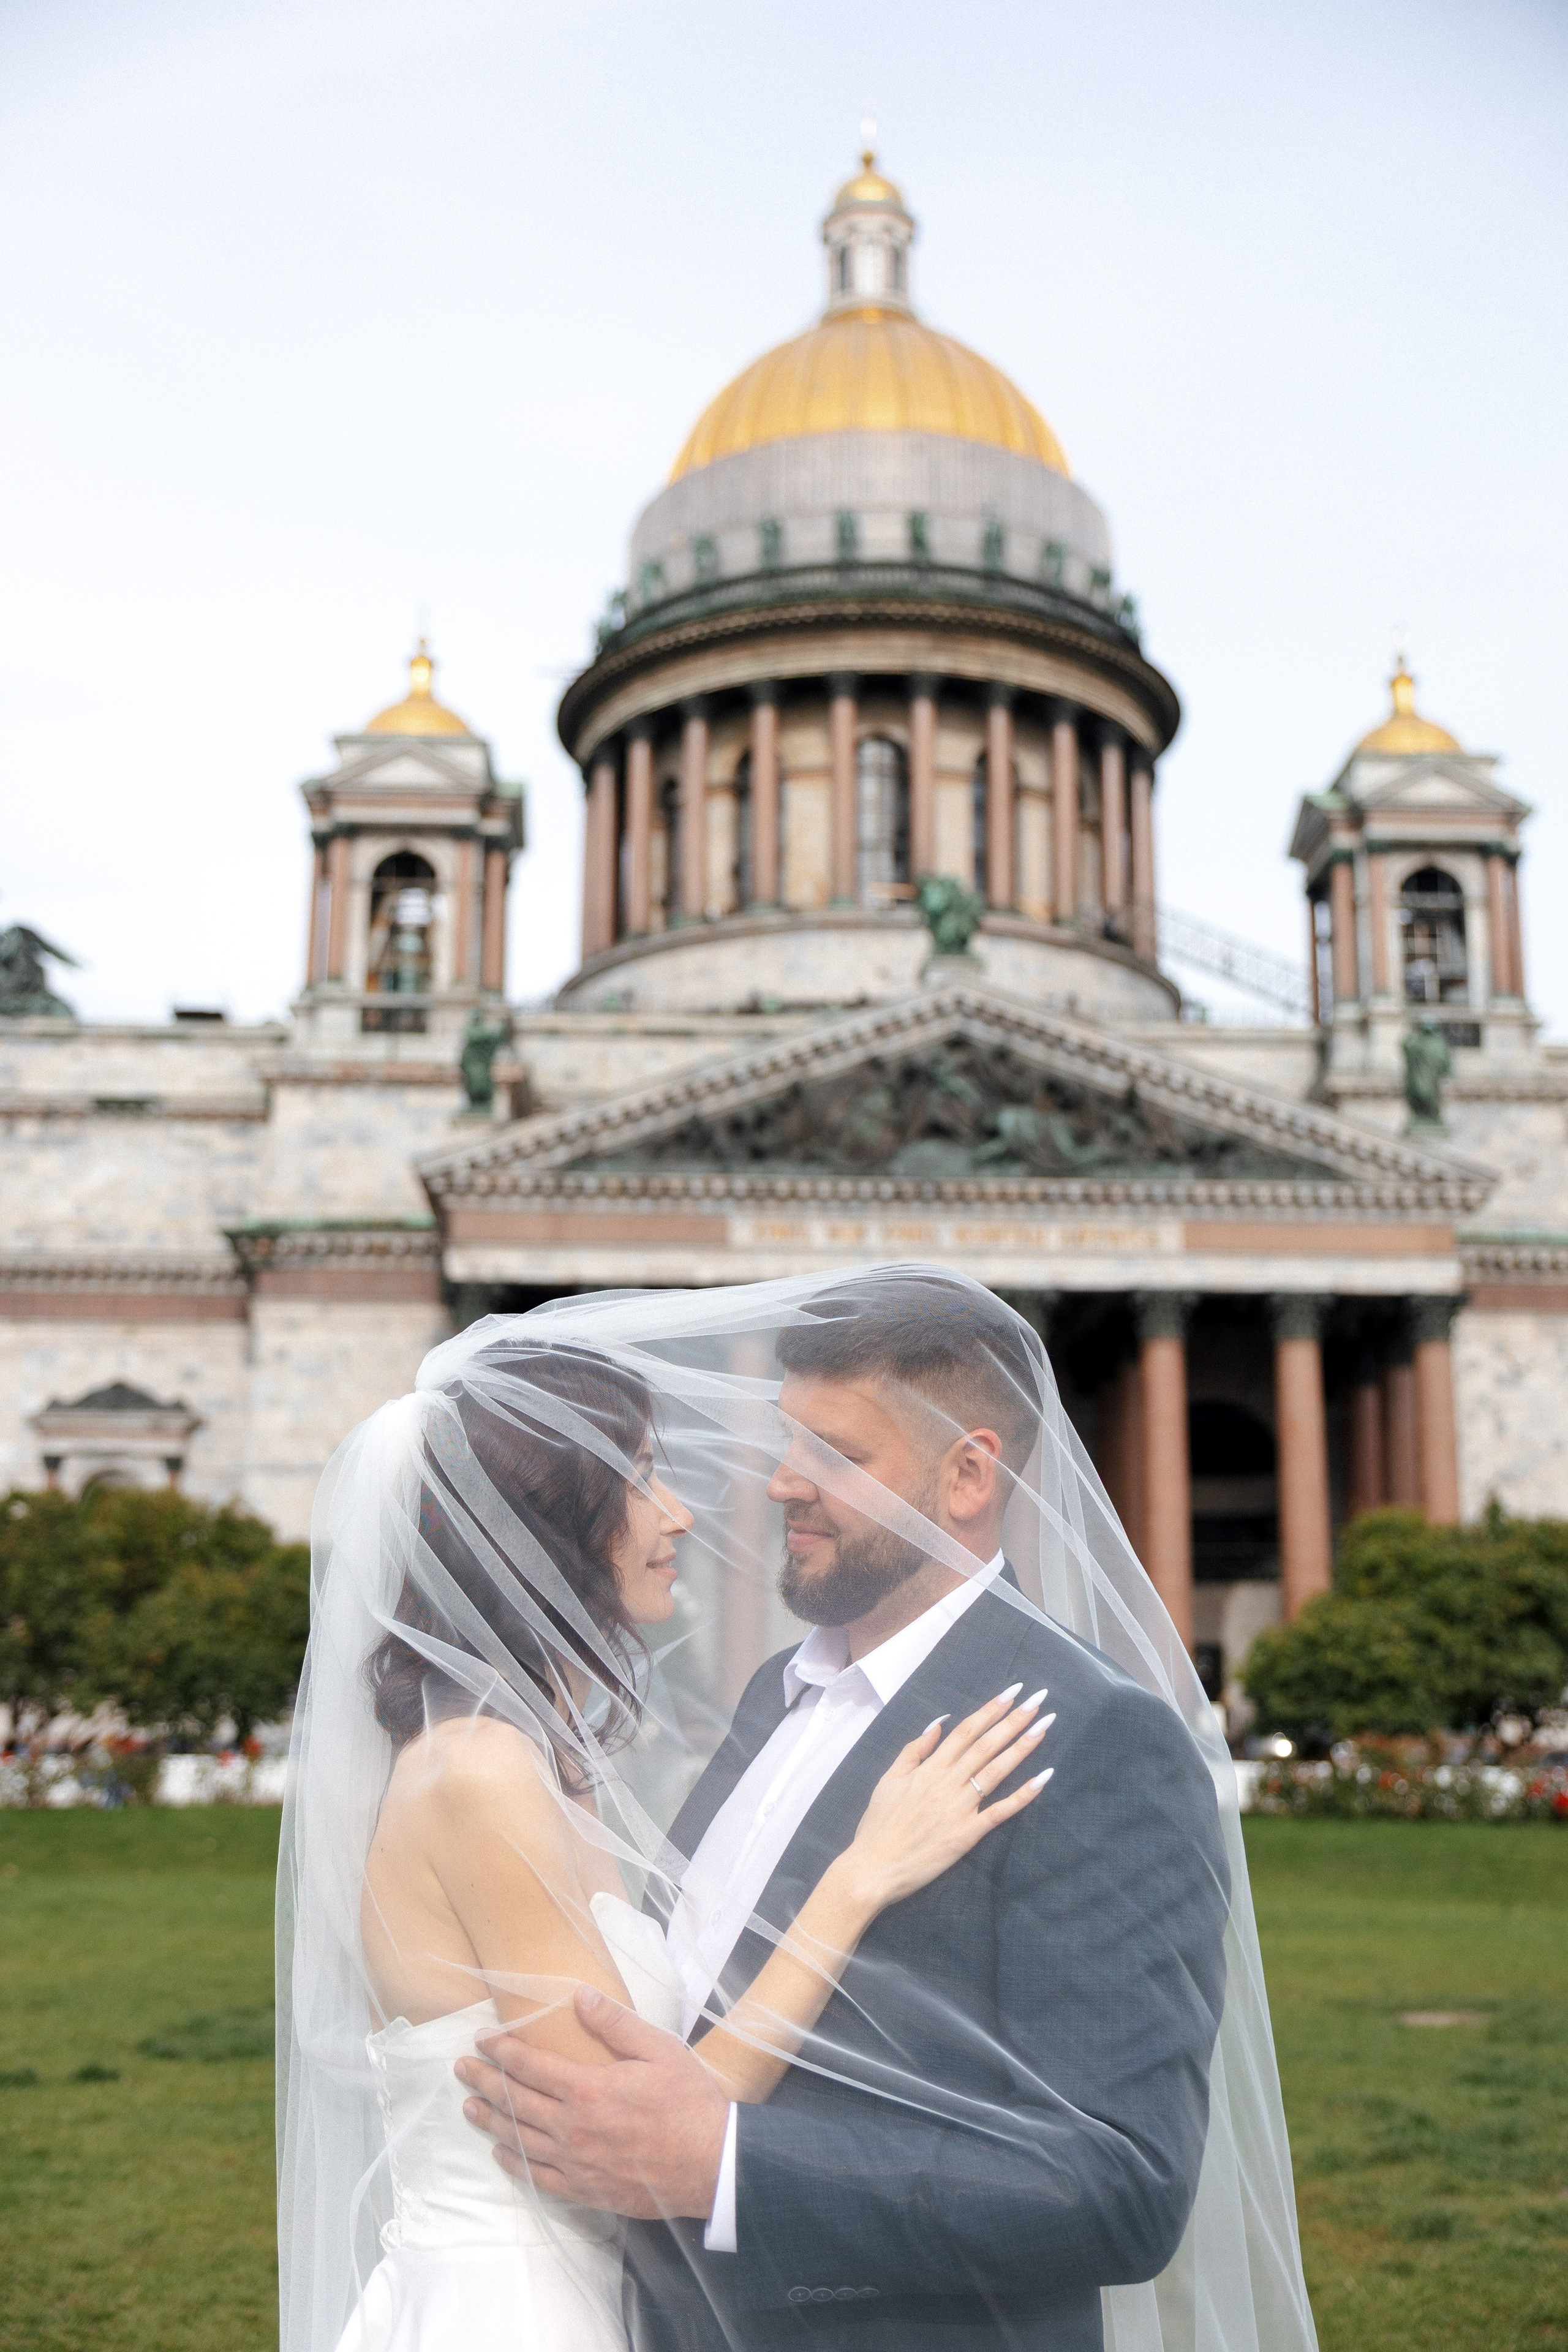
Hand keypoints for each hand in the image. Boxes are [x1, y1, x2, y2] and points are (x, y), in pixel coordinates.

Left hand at [455, 1985, 729, 2220]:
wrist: (711, 2166)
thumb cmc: (689, 2102)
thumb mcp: (659, 2048)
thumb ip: (615, 2023)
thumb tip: (579, 1996)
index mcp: (588, 2088)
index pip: (530, 2065)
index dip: (502, 2051)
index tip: (482, 2039)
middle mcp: (572, 2127)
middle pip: (515, 2101)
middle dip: (485, 2081)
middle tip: (461, 2069)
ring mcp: (575, 2162)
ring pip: (519, 2139)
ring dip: (490, 2121)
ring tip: (469, 2107)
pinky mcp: (585, 2190)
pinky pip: (538, 2178)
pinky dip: (514, 2163)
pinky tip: (500, 2154)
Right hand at [840, 1684, 1054, 1910]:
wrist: (873, 1868)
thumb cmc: (878, 1825)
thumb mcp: (889, 1779)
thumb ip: (914, 1751)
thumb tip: (938, 1724)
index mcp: (930, 1768)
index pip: (966, 1731)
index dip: (990, 1709)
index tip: (1012, 1691)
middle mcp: (948, 1782)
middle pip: (987, 1744)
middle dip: (1014, 1720)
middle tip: (1039, 1699)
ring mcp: (960, 1807)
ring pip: (997, 1771)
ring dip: (1022, 1747)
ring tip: (1045, 1726)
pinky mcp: (968, 1834)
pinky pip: (1000, 1811)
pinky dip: (1023, 1795)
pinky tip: (1043, 1778)